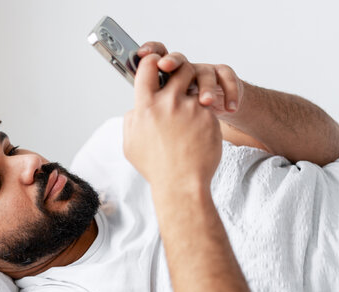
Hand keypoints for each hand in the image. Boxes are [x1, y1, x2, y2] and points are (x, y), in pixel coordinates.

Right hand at [123, 54, 221, 189]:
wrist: (181, 184)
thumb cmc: (155, 167)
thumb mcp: (130, 144)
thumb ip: (131, 120)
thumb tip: (136, 108)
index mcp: (145, 107)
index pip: (148, 66)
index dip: (151, 60)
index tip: (155, 63)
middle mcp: (168, 103)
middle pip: (178, 65)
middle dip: (178, 68)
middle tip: (178, 77)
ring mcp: (190, 108)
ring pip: (196, 80)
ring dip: (194, 85)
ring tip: (189, 100)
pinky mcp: (208, 117)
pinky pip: (205, 104)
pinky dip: (202, 111)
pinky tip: (197, 127)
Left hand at [138, 42, 243, 117]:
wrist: (212, 124)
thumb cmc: (182, 121)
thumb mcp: (164, 118)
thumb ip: (148, 112)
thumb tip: (132, 114)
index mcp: (166, 78)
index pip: (155, 57)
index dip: (149, 52)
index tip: (141, 53)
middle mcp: (183, 71)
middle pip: (177, 59)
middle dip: (172, 61)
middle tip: (164, 66)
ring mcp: (204, 73)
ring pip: (204, 71)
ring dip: (205, 87)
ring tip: (206, 103)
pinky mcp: (223, 78)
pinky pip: (228, 78)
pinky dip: (230, 93)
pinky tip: (229, 109)